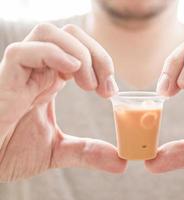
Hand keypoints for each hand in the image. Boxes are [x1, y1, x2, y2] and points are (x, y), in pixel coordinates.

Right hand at [0, 24, 125, 181]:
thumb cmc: (12, 152)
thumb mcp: (59, 151)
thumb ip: (89, 152)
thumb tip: (121, 162)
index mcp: (51, 80)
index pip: (81, 50)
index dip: (102, 62)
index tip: (111, 91)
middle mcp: (38, 70)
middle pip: (70, 35)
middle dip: (97, 54)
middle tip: (105, 85)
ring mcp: (20, 72)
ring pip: (49, 33)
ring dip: (79, 53)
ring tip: (88, 84)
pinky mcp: (4, 79)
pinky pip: (24, 51)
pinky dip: (53, 54)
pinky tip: (72, 71)